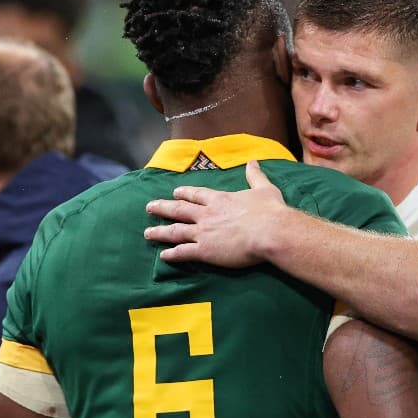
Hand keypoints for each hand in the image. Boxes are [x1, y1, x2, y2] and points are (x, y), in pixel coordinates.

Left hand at [144, 160, 289, 267]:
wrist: (270, 232)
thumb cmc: (269, 211)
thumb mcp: (264, 188)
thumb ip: (255, 176)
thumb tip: (253, 162)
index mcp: (220, 199)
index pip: (196, 194)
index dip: (184, 193)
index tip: (174, 192)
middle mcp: (207, 214)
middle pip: (179, 210)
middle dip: (163, 208)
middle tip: (150, 207)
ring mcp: (203, 232)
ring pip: (176, 231)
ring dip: (160, 231)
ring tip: (147, 233)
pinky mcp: (205, 250)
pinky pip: (184, 252)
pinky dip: (172, 254)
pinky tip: (163, 256)